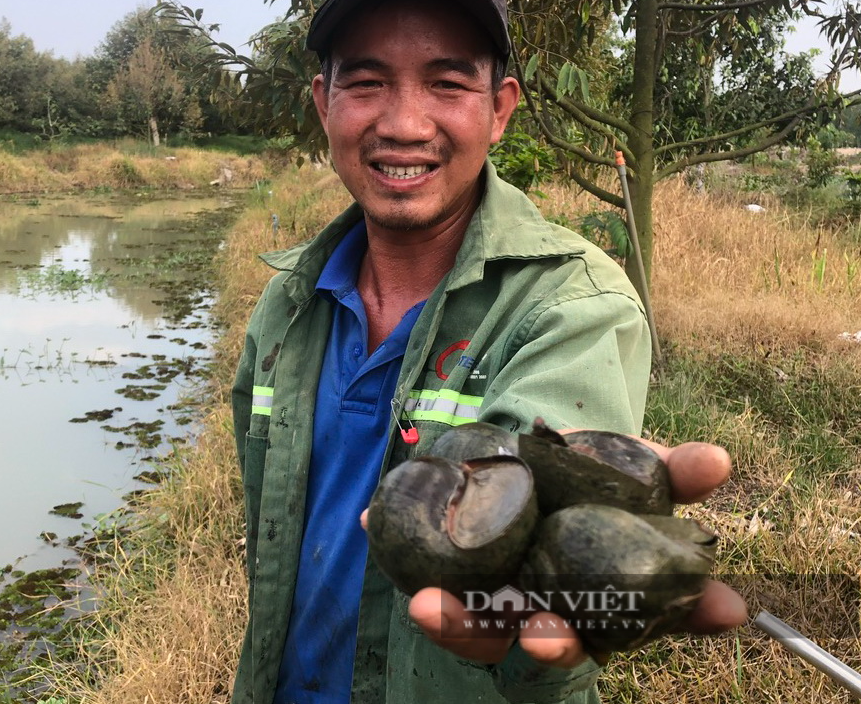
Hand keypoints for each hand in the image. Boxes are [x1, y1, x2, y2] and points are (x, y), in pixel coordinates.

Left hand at [363, 437, 748, 666]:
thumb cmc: (592, 473)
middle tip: (541, 632)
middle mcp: (554, 605)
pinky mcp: (452, 573)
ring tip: (430, 606)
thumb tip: (717, 460)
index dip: (679, 623)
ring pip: (481, 629)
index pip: (654, 617)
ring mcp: (500, 596)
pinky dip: (400, 545)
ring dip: (456, 624)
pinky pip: (426, 573)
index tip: (701, 616)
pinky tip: (377, 522)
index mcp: (605, 590)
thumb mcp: (632, 465)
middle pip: (555, 641)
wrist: (534, 452)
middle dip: (551, 642)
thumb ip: (673, 469)